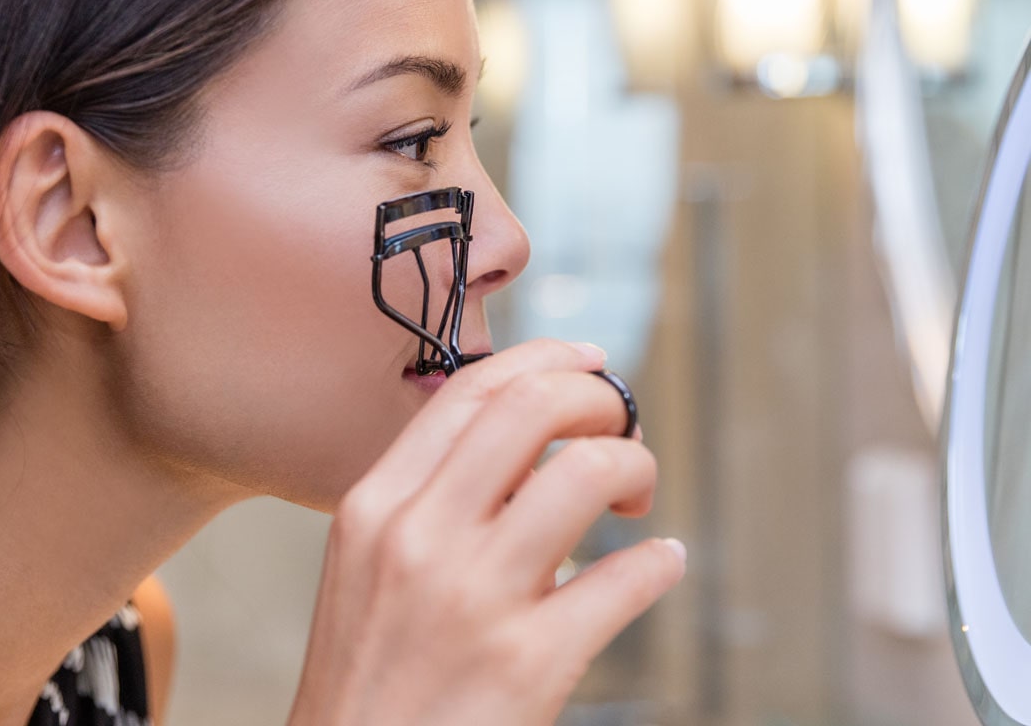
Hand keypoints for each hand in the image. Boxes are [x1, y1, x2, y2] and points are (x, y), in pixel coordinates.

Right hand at [287, 340, 685, 725]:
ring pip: (588, 473)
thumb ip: (437, 498)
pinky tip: (661, 563)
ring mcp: (475, 598)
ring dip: (636, 466)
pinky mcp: (529, 664)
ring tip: (636, 495)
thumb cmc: (371, 675)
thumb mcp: (370, 567)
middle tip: (621, 424)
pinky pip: (624, 579)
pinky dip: (658, 562)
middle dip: (600, 399)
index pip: (472, 389)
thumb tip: (536, 453)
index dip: (545, 358)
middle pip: (534, 407)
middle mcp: (421, 536)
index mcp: (378, 503)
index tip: (588, 361)